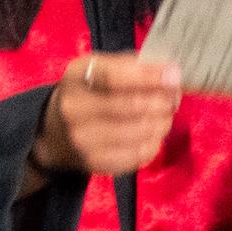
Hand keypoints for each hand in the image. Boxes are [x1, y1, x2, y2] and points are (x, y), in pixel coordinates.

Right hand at [33, 54, 182, 178]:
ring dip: (162, 122)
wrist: (57, 131)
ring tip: (166, 114)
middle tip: (174, 97)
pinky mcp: (95, 164)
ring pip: (139, 132)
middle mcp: (75, 108)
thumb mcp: (102, 67)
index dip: (149, 77)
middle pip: (131, 107)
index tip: (174, 76)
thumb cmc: (90, 91)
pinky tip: (153, 133)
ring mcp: (83, 140)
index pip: (115, 77)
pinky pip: (138, 155)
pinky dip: (154, 143)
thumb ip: (134, 66)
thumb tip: (170, 73)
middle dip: (162, 101)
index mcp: (77, 76)